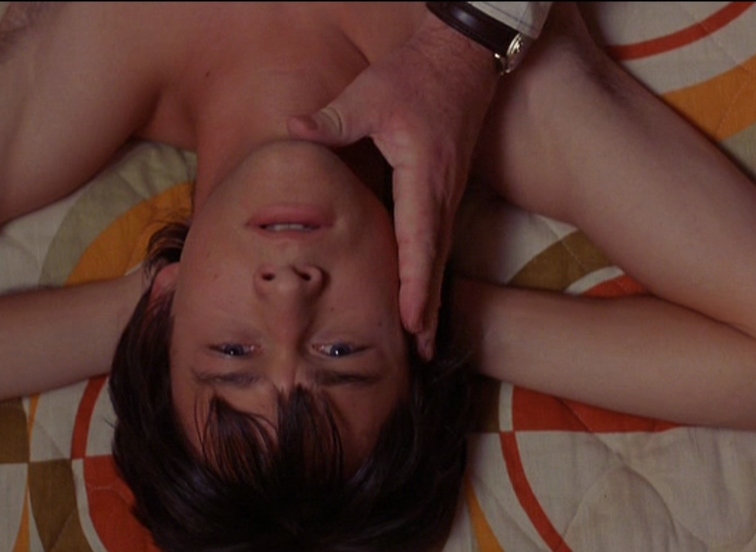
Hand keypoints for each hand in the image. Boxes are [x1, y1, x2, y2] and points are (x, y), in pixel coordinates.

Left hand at [288, 13, 498, 359]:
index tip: (412, 322)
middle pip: (435, 262)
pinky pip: (438, 240)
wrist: (462, 56)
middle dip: (429, 309)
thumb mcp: (371, 93)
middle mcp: (442, 193)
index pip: (420, 240)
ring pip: (439, 255)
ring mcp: (448, 193)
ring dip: (432, 297)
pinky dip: (431, 272)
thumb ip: (332, 118)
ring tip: (425, 339)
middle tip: (422, 353)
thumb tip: (294, 131)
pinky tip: (422, 293)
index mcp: (424, 176)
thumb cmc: (417, 75)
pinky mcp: (445, 189)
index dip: (415, 285)